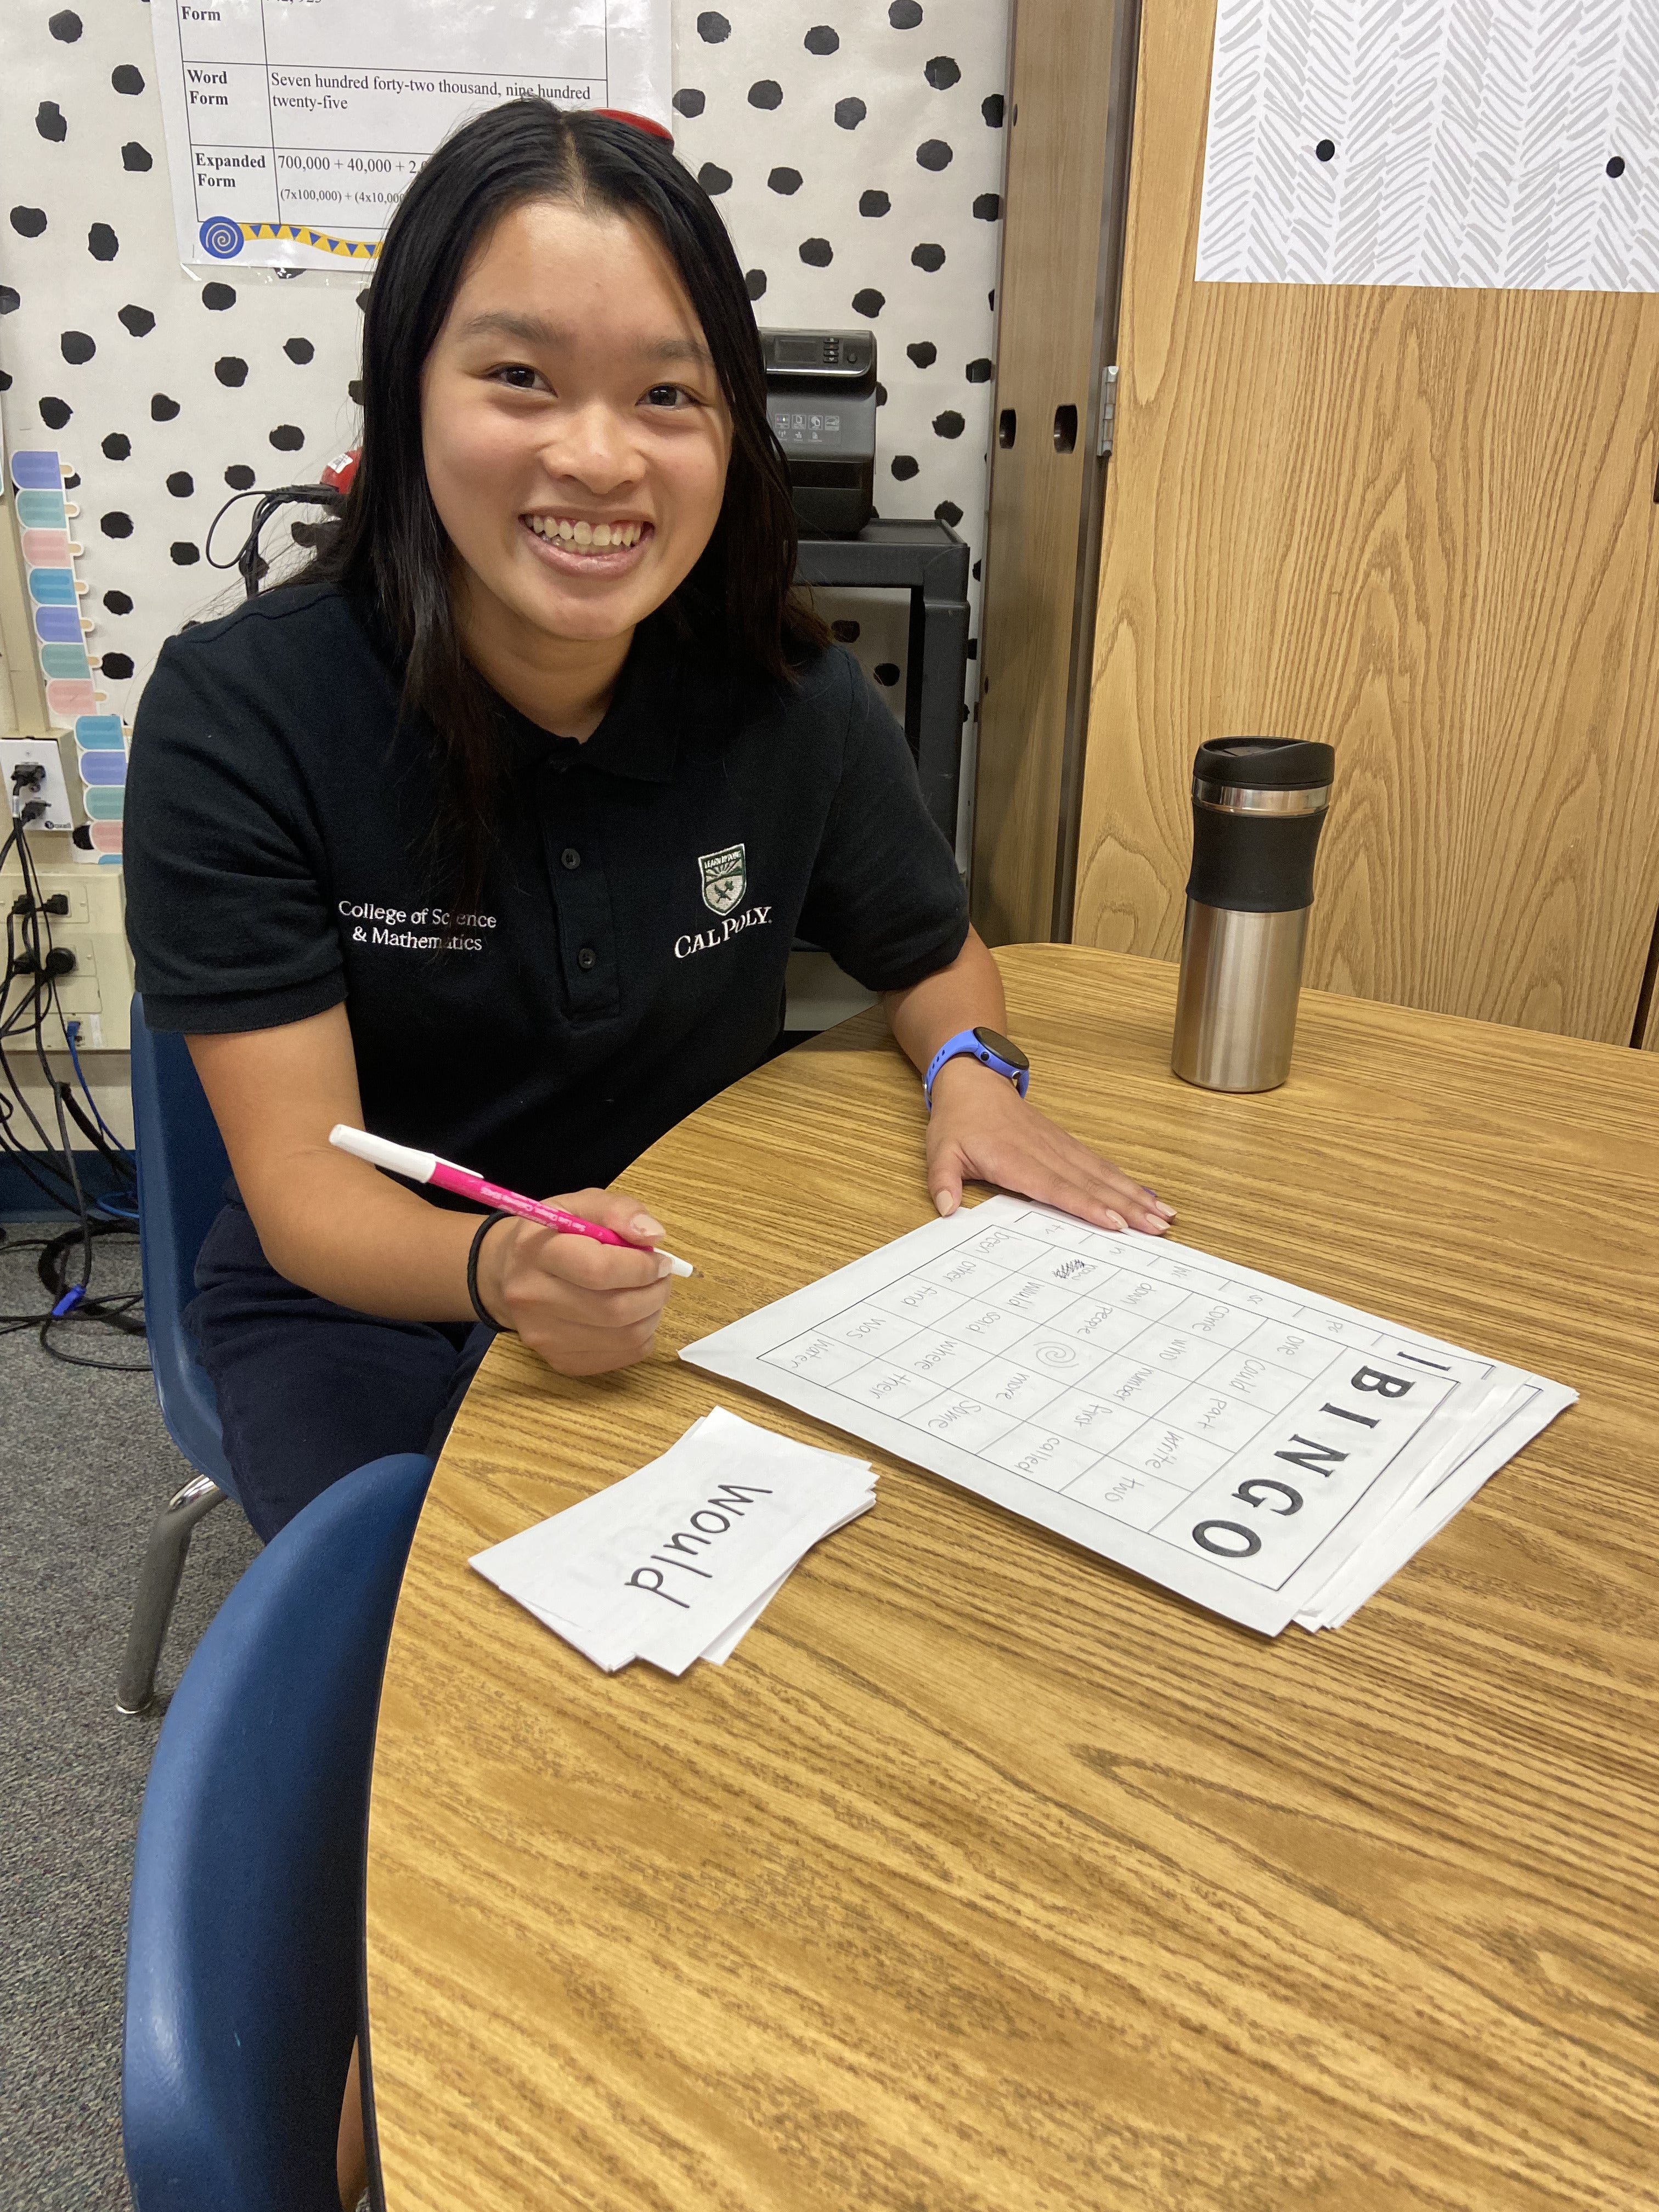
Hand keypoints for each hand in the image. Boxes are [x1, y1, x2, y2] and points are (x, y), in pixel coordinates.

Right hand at [472, 1187, 676, 1374]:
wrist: (511, 1274)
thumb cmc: (555, 1235)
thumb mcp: (582, 1204)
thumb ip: (619, 1211)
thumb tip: (652, 1236)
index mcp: (536, 1250)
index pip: (598, 1269)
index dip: (641, 1267)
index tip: (659, 1261)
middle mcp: (533, 1298)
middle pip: (614, 1309)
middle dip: (654, 1292)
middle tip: (661, 1278)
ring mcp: (544, 1335)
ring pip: (624, 1336)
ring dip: (652, 1314)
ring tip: (649, 1294)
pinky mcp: (559, 1360)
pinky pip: (622, 1356)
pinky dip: (642, 1337)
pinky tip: (634, 1316)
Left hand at [926, 1060, 1174, 1234]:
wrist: (974, 1082)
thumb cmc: (959, 1121)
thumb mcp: (940, 1152)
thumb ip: (943, 1181)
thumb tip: (947, 1209)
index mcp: (1014, 1158)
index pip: (1055, 1187)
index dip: (1086, 1205)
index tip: (1114, 1222)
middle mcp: (1045, 1152)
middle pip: (1091, 1183)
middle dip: (1126, 1206)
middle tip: (1157, 1228)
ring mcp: (1060, 1147)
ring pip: (1103, 1174)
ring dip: (1135, 1195)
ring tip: (1163, 1216)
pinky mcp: (1067, 1144)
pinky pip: (1100, 1165)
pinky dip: (1125, 1181)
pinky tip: (1146, 1196)